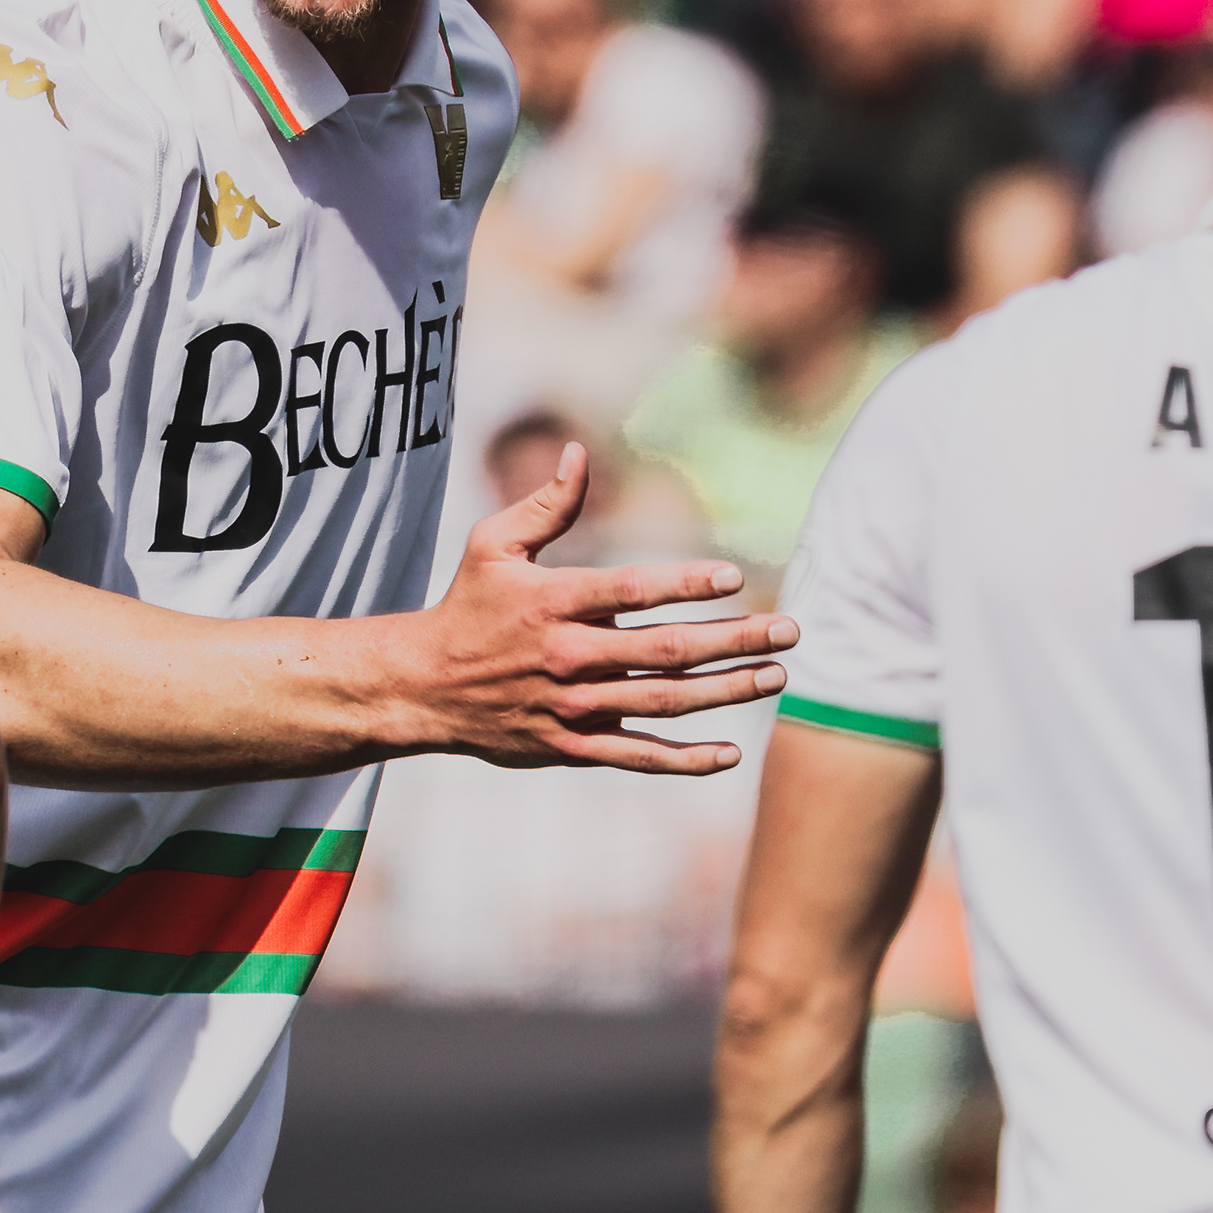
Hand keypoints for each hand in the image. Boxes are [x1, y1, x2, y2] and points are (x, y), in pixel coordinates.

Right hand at [403, 442, 792, 771]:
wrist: (423, 687)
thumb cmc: (466, 606)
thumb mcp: (492, 545)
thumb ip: (545, 505)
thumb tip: (579, 452)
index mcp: (552, 603)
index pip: (630, 590)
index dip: (684, 584)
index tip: (735, 578)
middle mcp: (567, 656)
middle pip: (664, 650)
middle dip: (734, 640)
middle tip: (789, 630)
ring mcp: (572, 706)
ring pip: (663, 703)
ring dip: (726, 691)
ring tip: (776, 676)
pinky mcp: (571, 746)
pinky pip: (637, 756)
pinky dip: (685, 760)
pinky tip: (729, 752)